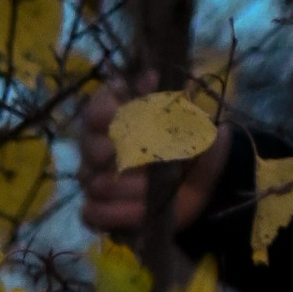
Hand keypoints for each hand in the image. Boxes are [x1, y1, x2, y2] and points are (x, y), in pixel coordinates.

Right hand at [78, 79, 232, 242]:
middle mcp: (95, 145)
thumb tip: (151, 77)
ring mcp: (92, 178)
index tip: (135, 119)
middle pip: (89, 148)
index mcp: (113, 115)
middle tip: (149, 161)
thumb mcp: (193, 120)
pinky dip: (118, 214)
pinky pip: (92, 213)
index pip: (95, 110)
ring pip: (94, 183)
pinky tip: (142, 213)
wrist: (203, 184)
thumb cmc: (193, 144)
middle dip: (122, 156)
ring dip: (128, 189)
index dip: (110, 115)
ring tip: (154, 192)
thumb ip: (171, 100)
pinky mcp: (98, 209)